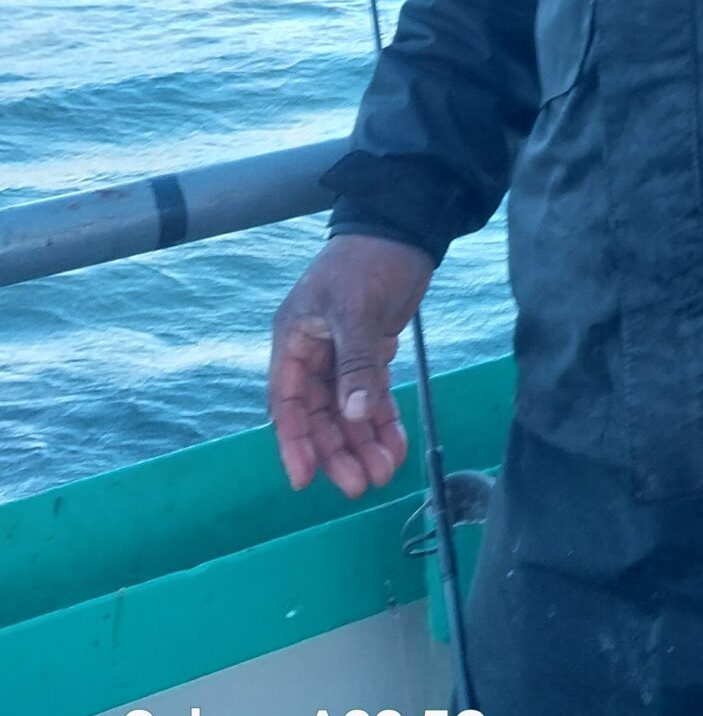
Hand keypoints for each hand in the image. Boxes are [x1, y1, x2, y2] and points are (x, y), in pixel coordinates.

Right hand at [268, 234, 432, 496]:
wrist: (402, 230)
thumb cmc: (366, 263)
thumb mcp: (355, 310)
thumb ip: (355, 364)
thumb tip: (353, 416)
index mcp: (294, 341)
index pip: (286, 404)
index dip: (294, 443)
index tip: (304, 480)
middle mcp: (314, 354)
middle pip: (320, 416)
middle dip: (339, 451)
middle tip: (360, 485)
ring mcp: (343, 357)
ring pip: (348, 411)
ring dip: (364, 442)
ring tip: (384, 472)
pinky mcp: (372, 354)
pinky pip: (373, 396)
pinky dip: (384, 420)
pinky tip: (397, 446)